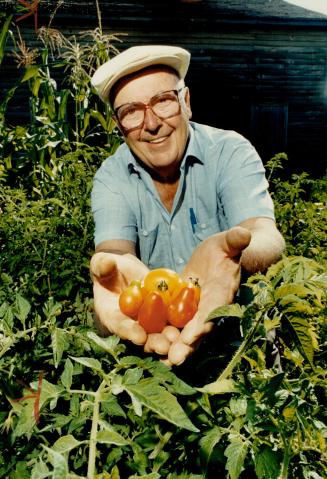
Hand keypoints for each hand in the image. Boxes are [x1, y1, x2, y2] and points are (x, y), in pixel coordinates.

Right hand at [90, 252, 179, 353]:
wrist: (125, 270)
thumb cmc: (109, 267)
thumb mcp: (102, 264)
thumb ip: (101, 266)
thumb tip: (106, 264)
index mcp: (111, 315)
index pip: (119, 325)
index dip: (129, 331)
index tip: (139, 336)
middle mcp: (130, 323)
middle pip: (142, 336)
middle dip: (153, 342)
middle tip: (165, 346)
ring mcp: (147, 321)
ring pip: (159, 333)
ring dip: (169, 339)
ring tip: (179, 340)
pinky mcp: (162, 314)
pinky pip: (172, 320)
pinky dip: (182, 324)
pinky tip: (192, 325)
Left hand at [167, 226, 250, 365]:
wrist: (215, 259)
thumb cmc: (223, 250)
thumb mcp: (227, 243)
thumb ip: (234, 240)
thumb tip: (245, 233)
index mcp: (222, 292)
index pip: (215, 309)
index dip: (204, 322)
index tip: (193, 335)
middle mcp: (210, 307)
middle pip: (199, 329)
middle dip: (188, 345)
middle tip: (174, 359)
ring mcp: (196, 312)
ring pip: (186, 333)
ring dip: (175, 347)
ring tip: (161, 361)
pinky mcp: (183, 312)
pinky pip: (174, 326)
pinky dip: (164, 337)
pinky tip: (149, 348)